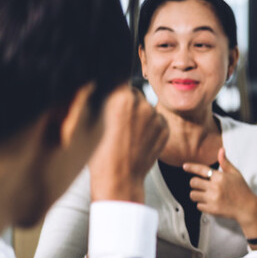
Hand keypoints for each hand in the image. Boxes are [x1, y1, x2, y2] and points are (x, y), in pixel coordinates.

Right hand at [88, 86, 168, 202]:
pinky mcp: (165, 128)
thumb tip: (100, 84)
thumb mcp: (91, 121)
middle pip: (133, 93)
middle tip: (117, 120)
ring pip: (145, 107)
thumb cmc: (99, 151)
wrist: (119, 178)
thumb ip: (100, 100)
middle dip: (126, 102)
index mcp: (119, 97)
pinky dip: (149, 126)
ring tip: (126, 134)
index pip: (119, 80)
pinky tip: (137, 140)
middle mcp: (141, 103)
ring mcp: (155, 116)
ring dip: (138, 115)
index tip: (112, 91)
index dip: (115, 86)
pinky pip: (156, 120)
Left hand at [185, 149, 256, 239]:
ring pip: (193, 194)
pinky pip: (198, 205)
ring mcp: (213, 199)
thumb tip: (221, 150)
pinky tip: (210, 203)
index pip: (201, 170)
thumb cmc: (242, 189)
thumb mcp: (236, 174)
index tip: (185, 166)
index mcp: (220, 177)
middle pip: (193, 182)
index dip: (191, 167)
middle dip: (196, 183)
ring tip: (205, 195)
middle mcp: (215, 187)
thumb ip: (225, 162)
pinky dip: (202, 204)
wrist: (247, 207)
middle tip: (202, 185)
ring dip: (197, 194)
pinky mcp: (212, 209)